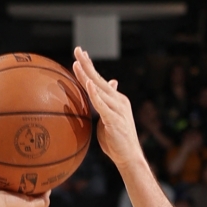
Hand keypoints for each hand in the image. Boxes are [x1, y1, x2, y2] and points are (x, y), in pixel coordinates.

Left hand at [73, 48, 141, 171]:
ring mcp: (117, 109)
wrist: (129, 157)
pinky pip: (102, 105)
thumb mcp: (109, 118)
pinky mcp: (114, 120)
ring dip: (87, 75)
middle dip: (87, 64)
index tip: (81, 54)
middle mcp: (118, 100)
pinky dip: (95, 94)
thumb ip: (104, 104)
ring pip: (99, 89)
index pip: (100, 80)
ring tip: (77, 63)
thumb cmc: (117, 140)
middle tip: (77, 49)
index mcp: (116, 99)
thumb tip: (105, 88)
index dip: (90, 67)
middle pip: (99, 79)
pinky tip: (88, 84)